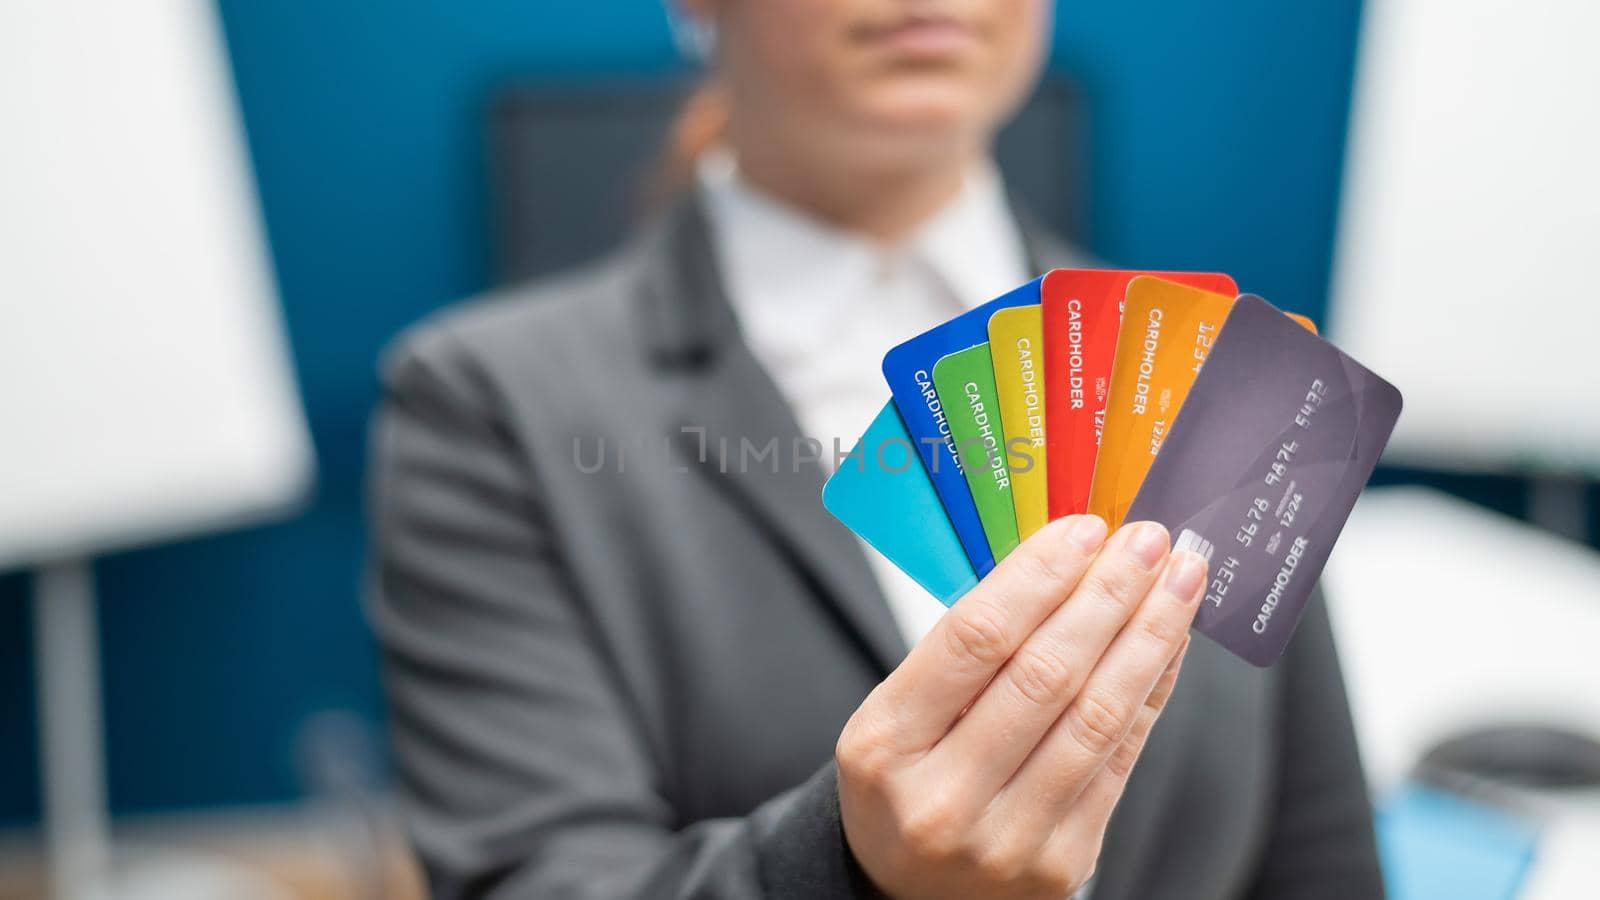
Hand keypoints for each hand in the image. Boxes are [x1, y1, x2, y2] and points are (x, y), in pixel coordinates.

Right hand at [836, 516, 1205, 898]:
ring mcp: (1006, 839)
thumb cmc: (907, 781)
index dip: (1038, 577)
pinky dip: (1150, 692)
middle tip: (1147, 540)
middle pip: (1044, 675)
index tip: (1085, 530)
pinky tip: (1167, 645)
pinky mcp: (1061, 863)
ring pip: (1095, 718)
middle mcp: (942, 800)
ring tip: (1178, 580)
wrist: (910, 894)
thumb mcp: (897, 714)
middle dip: (1107, 596)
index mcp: (883, 747)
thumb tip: (1066, 562)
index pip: (973, 641)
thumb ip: (967, 653)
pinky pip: (1120, 760)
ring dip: (1148, 637)